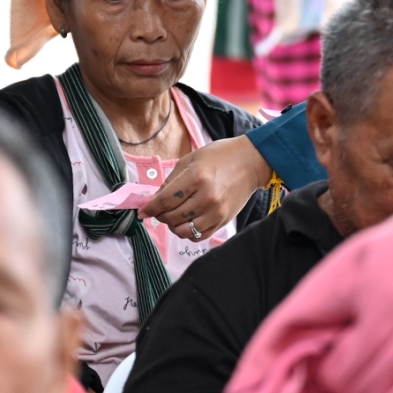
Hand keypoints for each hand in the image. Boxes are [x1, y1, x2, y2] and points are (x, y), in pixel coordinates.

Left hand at [138, 135, 271, 238]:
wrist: (251, 162)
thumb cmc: (219, 156)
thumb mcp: (190, 160)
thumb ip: (171, 181)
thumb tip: (153, 200)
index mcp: (196, 178)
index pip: (165, 200)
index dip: (149, 208)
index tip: (141, 212)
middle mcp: (206, 198)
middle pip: (172, 217)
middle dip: (160, 215)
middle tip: (159, 209)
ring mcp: (216, 212)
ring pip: (183, 231)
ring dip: (172, 226)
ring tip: (173, 216)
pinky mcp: (223, 221)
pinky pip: (198, 236)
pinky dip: (187, 233)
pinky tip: (186, 222)